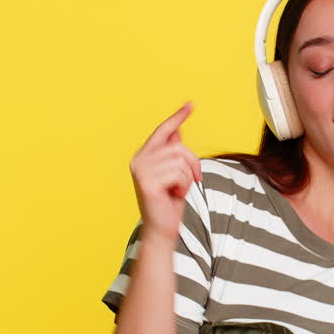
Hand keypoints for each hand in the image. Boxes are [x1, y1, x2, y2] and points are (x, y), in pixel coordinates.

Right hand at [129, 101, 201, 242]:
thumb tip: (177, 131)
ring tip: (178, 190)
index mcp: (143, 156)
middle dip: (192, 163)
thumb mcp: (174, 173)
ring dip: (187, 178)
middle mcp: (138, 160)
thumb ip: (172, 153)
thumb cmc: (168, 202)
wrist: (162, 229)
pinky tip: (175, 195)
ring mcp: (141, 171)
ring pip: (180, 161)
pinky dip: (184, 186)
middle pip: (178, 147)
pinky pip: (178, 174)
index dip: (178, 117)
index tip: (191, 104)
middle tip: (194, 180)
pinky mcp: (147, 183)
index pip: (163, 131)